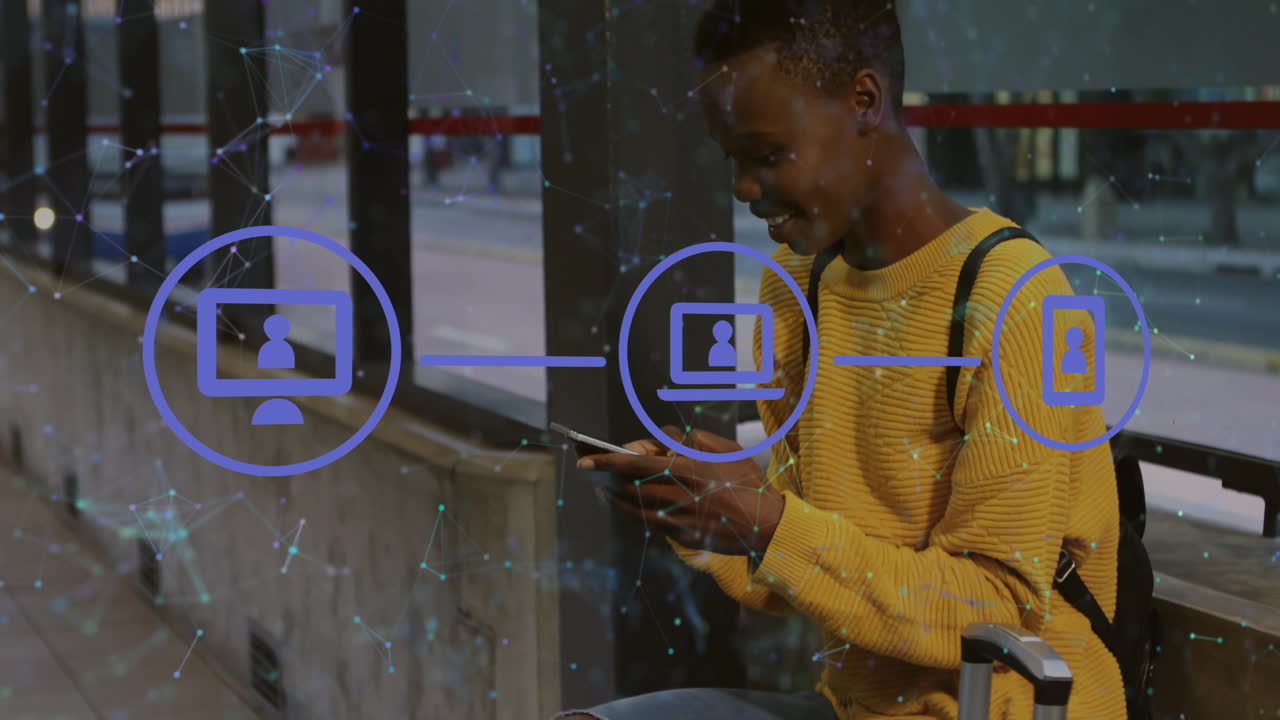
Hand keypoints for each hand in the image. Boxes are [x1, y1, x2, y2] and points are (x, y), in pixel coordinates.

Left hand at [577, 426, 784, 556]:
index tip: (589, 456)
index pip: (637, 460)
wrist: (767, 524)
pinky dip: (631, 512)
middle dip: (605, 474)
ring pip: (635, 504)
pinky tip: (624, 505)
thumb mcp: (725, 449)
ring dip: (615, 494)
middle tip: (588, 466)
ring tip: (605, 487)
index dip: (609, 459)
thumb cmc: (747, 481)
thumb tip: (665, 438)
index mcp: (688, 467)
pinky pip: (648, 522)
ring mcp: (679, 515)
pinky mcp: (682, 534)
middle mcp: (678, 492)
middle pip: (630, 482)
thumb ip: (693, 439)